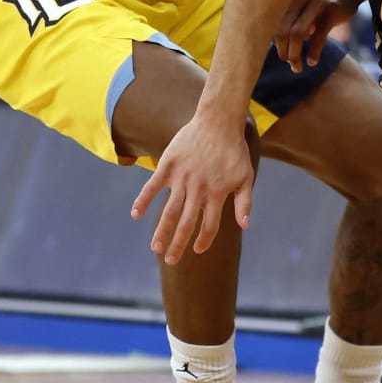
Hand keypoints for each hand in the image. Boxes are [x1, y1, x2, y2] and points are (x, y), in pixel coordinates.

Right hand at [130, 115, 256, 263]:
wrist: (218, 121)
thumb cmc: (234, 151)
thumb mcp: (246, 177)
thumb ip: (244, 203)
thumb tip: (245, 227)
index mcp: (217, 194)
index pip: (210, 225)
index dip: (204, 240)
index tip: (197, 250)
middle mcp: (197, 189)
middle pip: (186, 223)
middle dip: (178, 244)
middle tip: (171, 261)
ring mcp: (181, 178)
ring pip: (169, 210)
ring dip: (161, 230)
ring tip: (155, 248)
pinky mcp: (168, 165)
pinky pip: (152, 186)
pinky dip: (143, 200)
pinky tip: (135, 215)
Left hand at [275, 0, 358, 71]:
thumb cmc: (319, 1)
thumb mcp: (301, 3)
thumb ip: (288, 18)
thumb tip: (273, 43)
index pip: (271, 22)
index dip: (270, 41)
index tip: (277, 51)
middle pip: (282, 29)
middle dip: (282, 51)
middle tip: (286, 61)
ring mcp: (316, 4)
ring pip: (297, 34)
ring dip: (294, 55)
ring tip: (296, 67)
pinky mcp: (331, 13)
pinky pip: (318, 37)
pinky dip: (313, 52)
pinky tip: (311, 62)